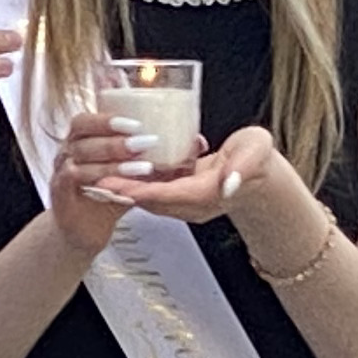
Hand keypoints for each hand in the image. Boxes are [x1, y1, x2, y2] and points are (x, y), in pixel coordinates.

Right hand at [46, 109, 150, 255]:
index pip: (87, 119)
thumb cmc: (105, 197)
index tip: (136, 121)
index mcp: (81, 140)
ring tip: (143, 166)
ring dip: (113, 160)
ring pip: (82, 157)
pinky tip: (121, 185)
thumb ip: (155, 157)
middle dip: (115, 136)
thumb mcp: (133, 174)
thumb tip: (195, 144)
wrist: (83, 231)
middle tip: (145, 141)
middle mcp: (68, 151)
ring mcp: (61, 171)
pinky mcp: (60, 193)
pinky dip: (101, 179)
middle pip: (83, 133)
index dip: (108, 118)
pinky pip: (77, 179)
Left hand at [104, 121, 278, 229]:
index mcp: (208, 194)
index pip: (167, 195)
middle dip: (122, 192)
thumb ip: (242, 168)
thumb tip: (227, 183)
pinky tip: (118, 171)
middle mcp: (194, 204)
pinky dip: (136, 184)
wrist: (263, 176)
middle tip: (94, 180)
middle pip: (151, 201)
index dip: (139, 190)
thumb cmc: (258, 159)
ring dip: (125, 190)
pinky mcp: (183, 194)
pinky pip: (155, 192)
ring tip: (98, 177)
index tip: (115, 184)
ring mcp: (187, 202)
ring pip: (150, 199)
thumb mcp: (256, 154)